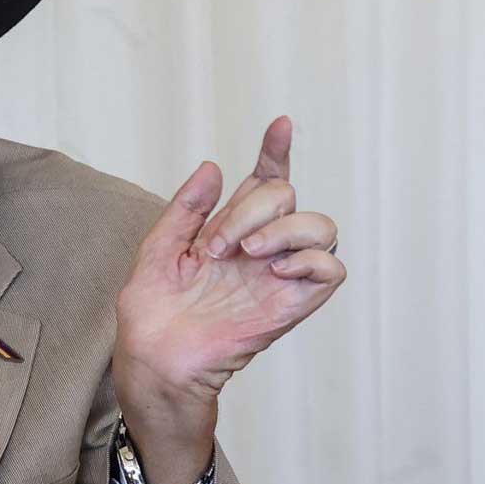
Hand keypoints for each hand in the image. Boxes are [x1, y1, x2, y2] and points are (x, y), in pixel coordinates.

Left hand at [113, 117, 344, 482]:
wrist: (154, 358)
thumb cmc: (153, 312)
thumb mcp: (159, 249)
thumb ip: (186, 209)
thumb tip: (212, 167)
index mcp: (231, 230)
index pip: (266, 182)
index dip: (276, 152)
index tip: (279, 124)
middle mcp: (261, 248)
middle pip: (287, 195)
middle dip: (251, 208)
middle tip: (214, 246)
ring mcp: (279, 276)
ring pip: (321, 226)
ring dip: (283, 228)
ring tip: (246, 254)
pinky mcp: (291, 306)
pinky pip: (331, 270)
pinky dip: (311, 259)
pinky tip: (274, 267)